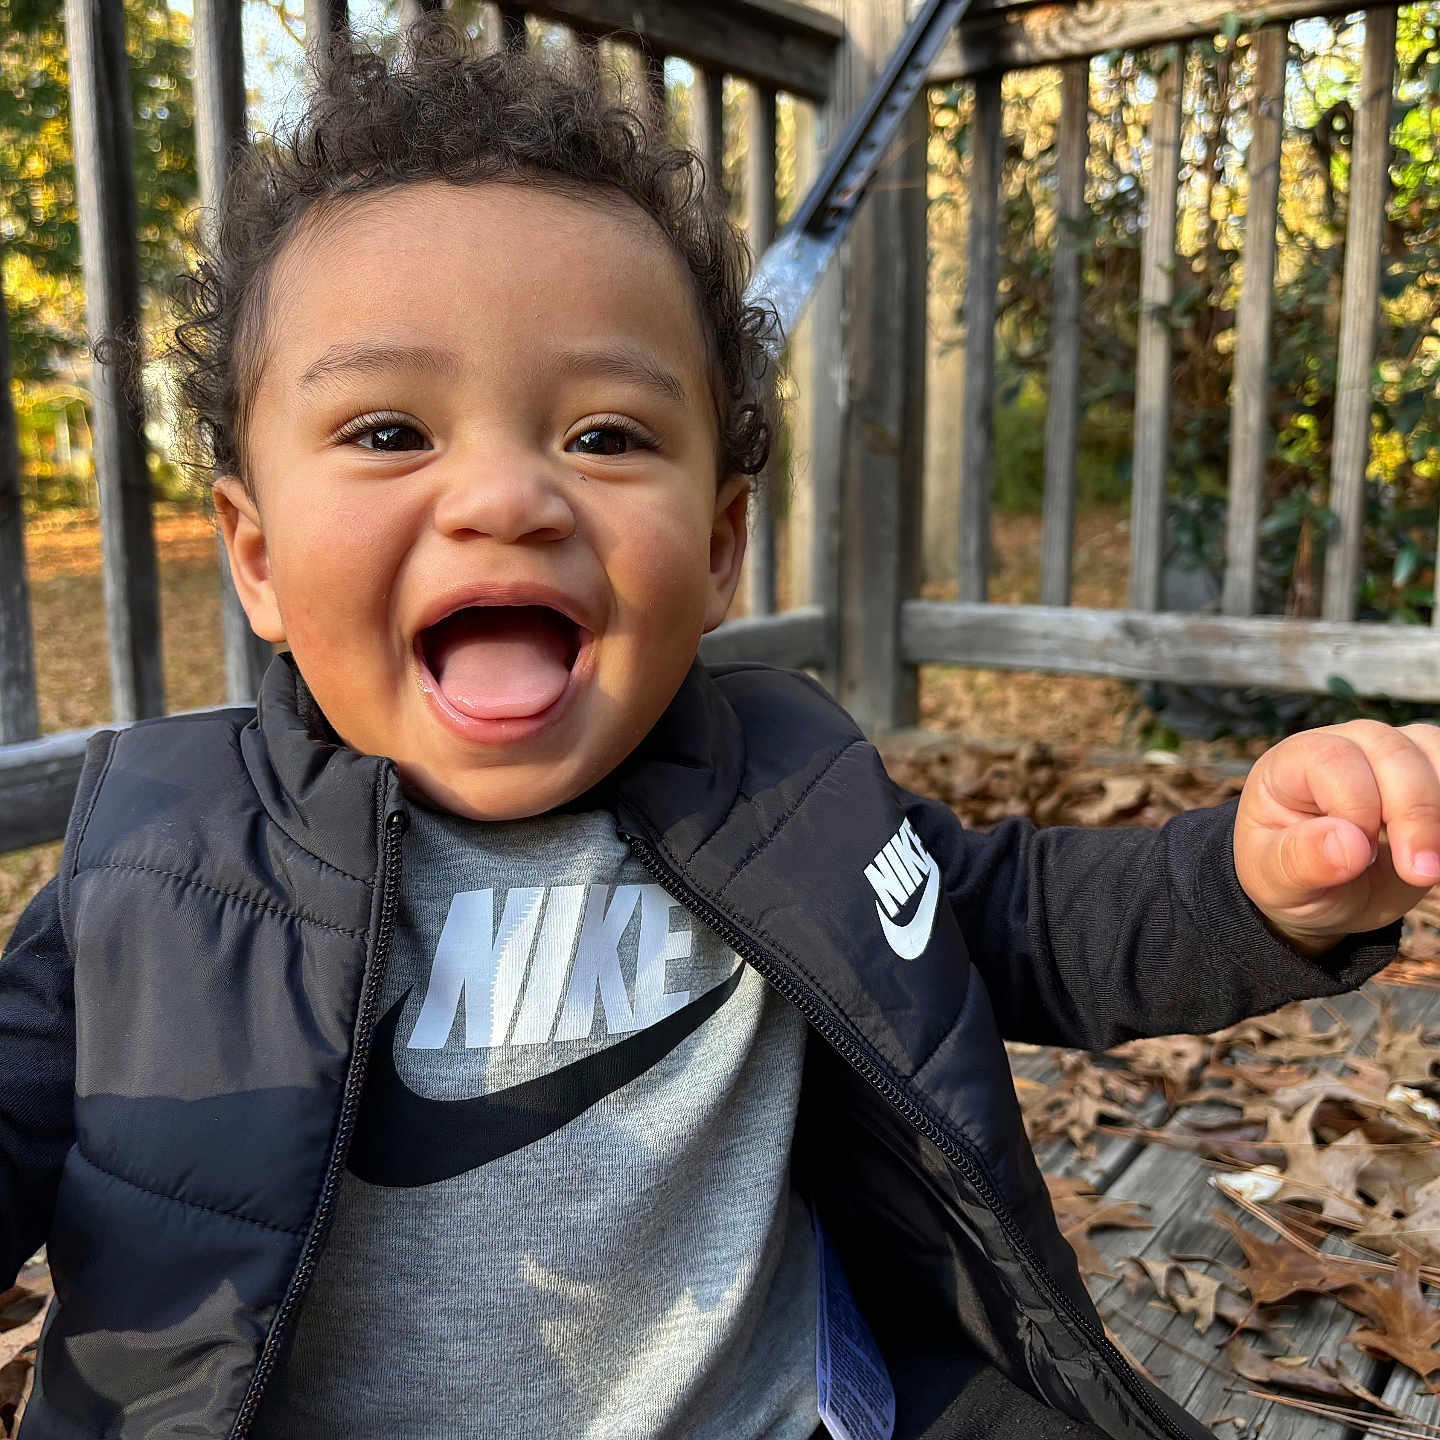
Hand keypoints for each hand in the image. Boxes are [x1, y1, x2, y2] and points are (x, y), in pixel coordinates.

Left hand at [1234, 719, 1439, 954]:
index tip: (1361, 860)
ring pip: (1433, 753)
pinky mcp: (1427, 773)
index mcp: (1290, 763)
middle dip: (1415, 812)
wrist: (1326, 891)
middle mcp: (1344, 746)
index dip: (1356, 809)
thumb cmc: (1291, 876)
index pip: (1334, 760)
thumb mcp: (1278, 881)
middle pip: (1394, 751)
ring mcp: (1390, 755)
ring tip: (1432, 865)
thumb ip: (1301, 861)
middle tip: (1419, 873)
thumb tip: (1347, 842)